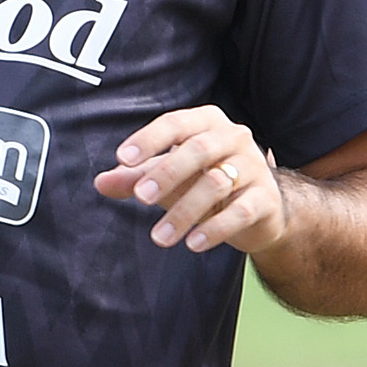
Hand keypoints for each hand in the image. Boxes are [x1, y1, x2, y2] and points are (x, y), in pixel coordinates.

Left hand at [98, 107, 288, 255]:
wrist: (258, 209)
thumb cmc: (204, 181)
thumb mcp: (168, 177)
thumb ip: (136, 178)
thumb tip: (100, 183)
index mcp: (208, 122)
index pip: (176, 123)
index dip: (149, 139)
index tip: (122, 159)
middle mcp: (235, 137)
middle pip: (199, 150)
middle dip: (167, 174)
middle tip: (141, 198)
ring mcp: (255, 167)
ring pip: (217, 185)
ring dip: (184, 212)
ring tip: (159, 238)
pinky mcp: (266, 198)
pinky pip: (240, 211)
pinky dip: (215, 228)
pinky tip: (193, 244)